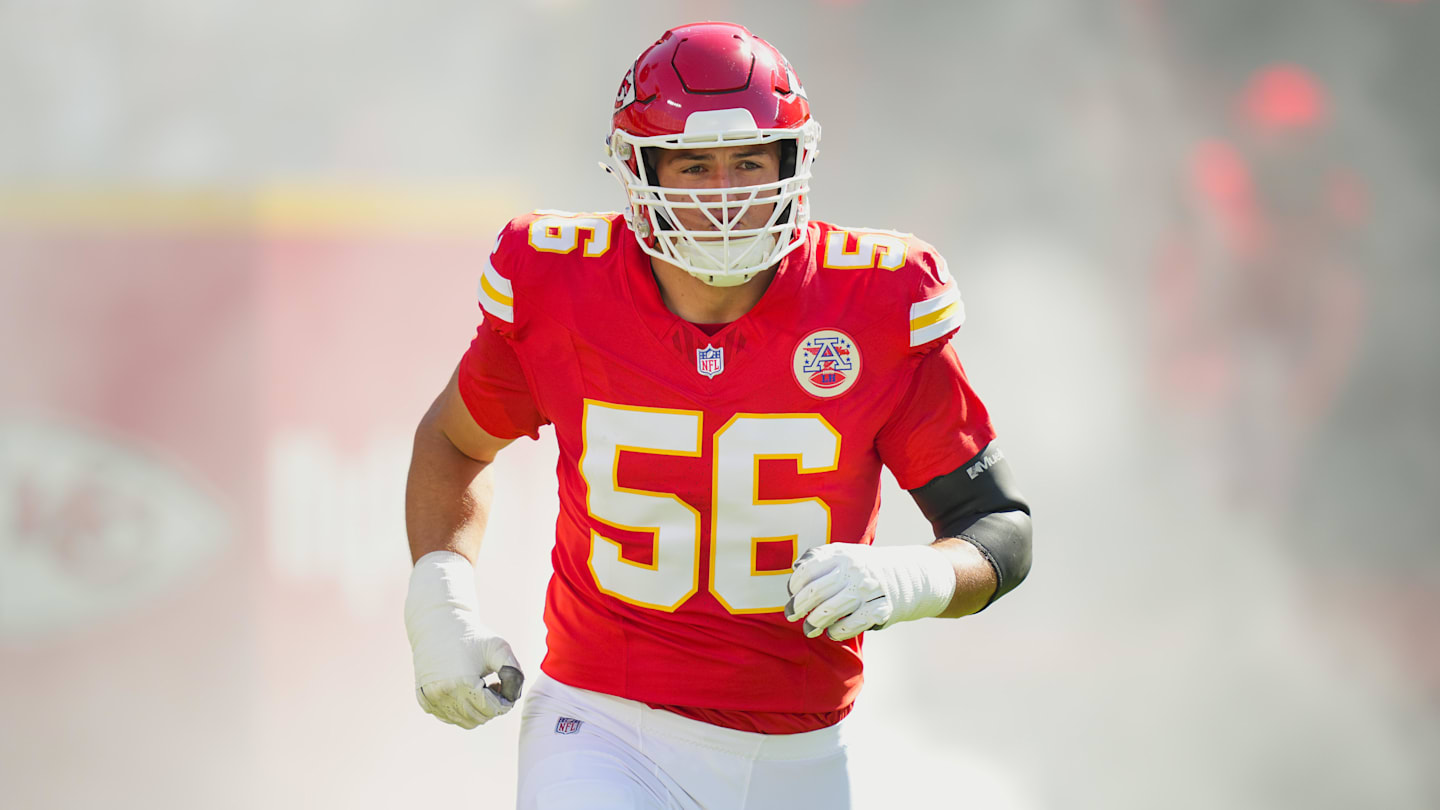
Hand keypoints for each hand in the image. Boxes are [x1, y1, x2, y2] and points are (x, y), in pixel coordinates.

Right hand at [405, 551, 524, 728]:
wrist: (438, 624)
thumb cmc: (472, 635)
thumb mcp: (500, 648)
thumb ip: (515, 673)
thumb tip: (513, 698)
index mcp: (463, 683)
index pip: (492, 710)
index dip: (505, 701)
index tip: (503, 684)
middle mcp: (444, 694)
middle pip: (479, 718)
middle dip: (492, 706)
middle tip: (493, 685)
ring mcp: (431, 699)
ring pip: (463, 721)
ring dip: (477, 710)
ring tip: (480, 687)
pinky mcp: (424, 700)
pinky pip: (448, 717)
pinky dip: (460, 709)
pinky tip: (464, 689)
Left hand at [785, 543, 956, 641]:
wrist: (910, 575)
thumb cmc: (867, 567)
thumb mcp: (846, 553)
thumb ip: (821, 558)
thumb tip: (795, 569)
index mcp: (843, 555)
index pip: (808, 571)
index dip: (794, 585)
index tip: (791, 595)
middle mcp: (855, 571)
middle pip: (815, 592)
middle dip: (798, 607)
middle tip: (792, 616)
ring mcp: (868, 590)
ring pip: (830, 611)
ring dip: (815, 623)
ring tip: (809, 629)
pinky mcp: (880, 610)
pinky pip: (851, 626)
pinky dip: (837, 632)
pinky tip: (832, 632)